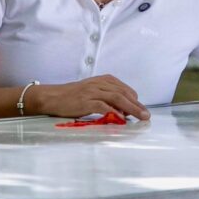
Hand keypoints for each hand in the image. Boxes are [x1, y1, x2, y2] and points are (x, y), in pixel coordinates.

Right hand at [27, 76, 149, 120]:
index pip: (125, 89)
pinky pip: (103, 105)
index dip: (135, 100)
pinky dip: (114, 111)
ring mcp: (92, 91)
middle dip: (137, 105)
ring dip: (131, 108)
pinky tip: (121, 118)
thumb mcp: (92, 92)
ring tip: (140, 117)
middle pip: (124, 93)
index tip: (142, 110)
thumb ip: (107, 98)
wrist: (52, 97)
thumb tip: (123, 111)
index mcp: (103, 80)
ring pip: (117, 98)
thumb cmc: (72, 97)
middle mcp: (99, 83)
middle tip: (146, 115)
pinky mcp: (85, 101)